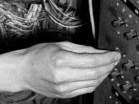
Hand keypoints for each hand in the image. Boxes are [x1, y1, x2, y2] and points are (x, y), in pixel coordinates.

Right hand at [0, 42, 119, 98]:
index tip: (115, 54)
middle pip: (95, 73)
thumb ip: (81, 49)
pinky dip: (94, 83)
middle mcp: (64, 76)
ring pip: (92, 83)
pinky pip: (85, 90)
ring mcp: (64, 88)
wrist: (23, 71)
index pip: (93, 61)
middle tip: (114, 60)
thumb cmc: (38, 55)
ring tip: (108, 67)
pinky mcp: (64, 95)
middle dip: (108, 66)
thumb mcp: (60, 44)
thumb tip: (99, 51)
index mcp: (62, 60)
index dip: (107, 58)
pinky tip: (97, 76)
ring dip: (103, 75)